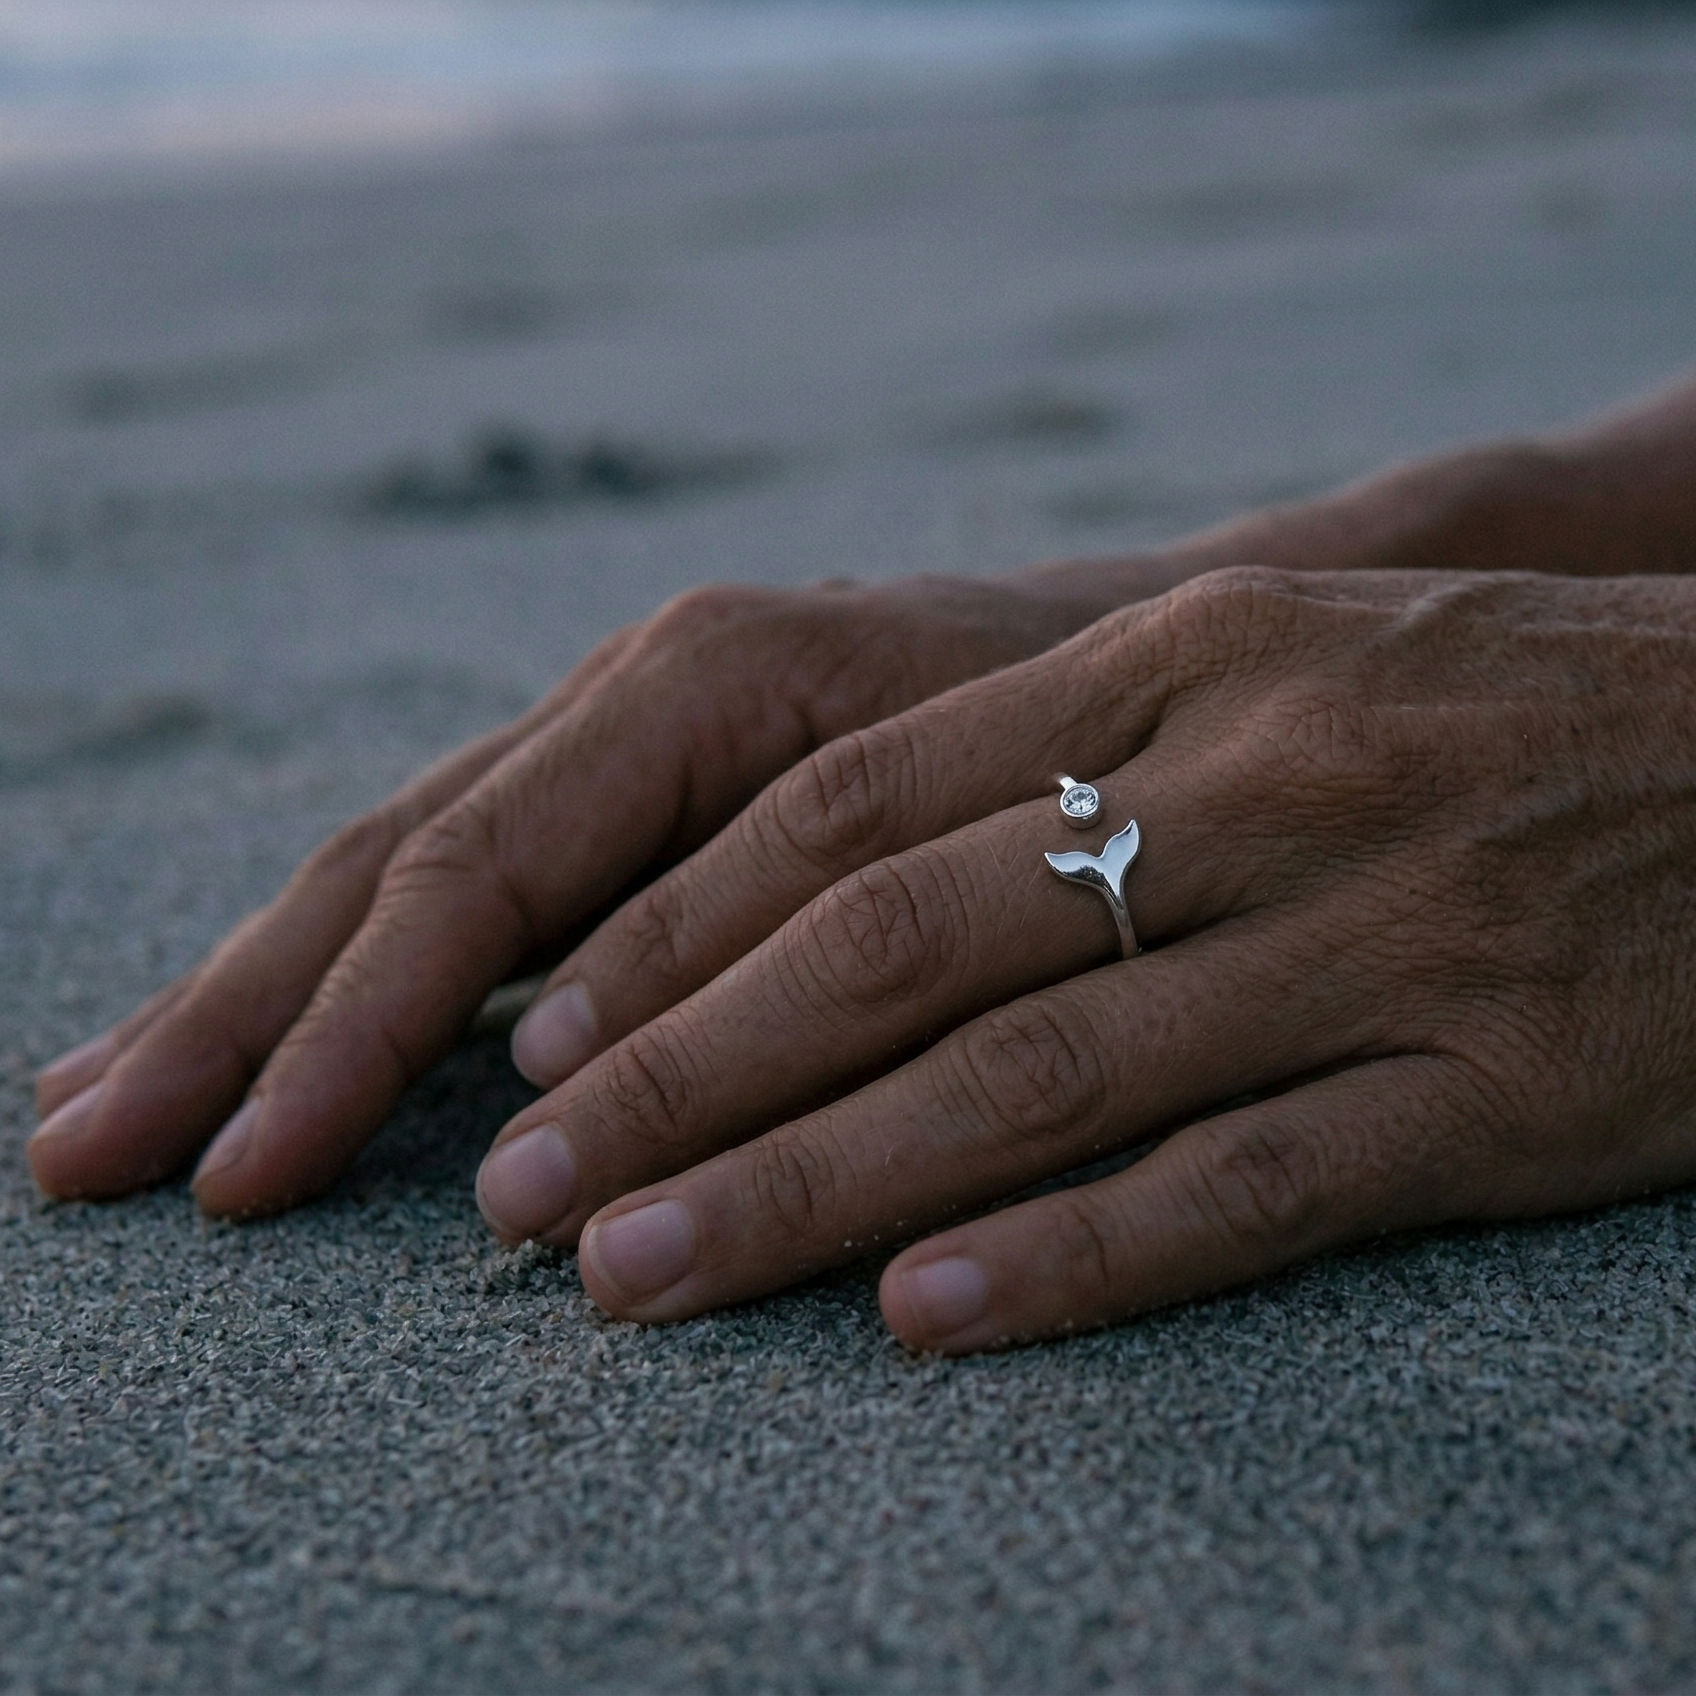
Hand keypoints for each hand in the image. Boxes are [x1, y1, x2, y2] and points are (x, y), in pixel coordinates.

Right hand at [28, 573, 1124, 1206]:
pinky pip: (485, 887)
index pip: (468, 878)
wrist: (1146, 649)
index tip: (241, 1174)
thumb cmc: (1068, 723)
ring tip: (116, 1096)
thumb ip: (760, 919)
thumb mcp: (944, 798)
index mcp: (689, 690)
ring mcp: (623, 750)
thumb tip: (562, 1072)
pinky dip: (375, 977)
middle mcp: (625, 707)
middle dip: (239, 1019)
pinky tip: (289, 1042)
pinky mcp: (648, 797)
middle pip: (392, 872)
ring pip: (411, 876)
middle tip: (83, 1149)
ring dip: (261, 998)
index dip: (349, 1035)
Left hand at [470, 567, 1695, 1351]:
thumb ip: (1049, 755)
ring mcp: (1376, 939)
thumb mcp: (1258, 663)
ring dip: (815, 1187)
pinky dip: (1070, 1258)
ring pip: (1034, 1077)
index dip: (679, 935)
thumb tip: (814, 889)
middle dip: (687, 1080)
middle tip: (531, 1193)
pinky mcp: (1495, 1088)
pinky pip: (1245, 1188)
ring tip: (646, 1276)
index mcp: (1174, 656)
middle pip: (901, 948)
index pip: (855, 808)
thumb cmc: (1474, 703)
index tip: (546, 1044)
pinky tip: (919, 1322)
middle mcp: (1254, 783)